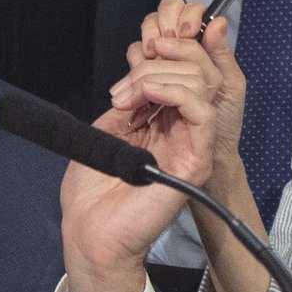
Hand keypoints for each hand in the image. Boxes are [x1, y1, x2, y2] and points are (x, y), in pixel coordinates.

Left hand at [58, 3, 238, 291]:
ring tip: (127, 97)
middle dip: (155, 64)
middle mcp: (183, 131)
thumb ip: (130, 101)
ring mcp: (192, 145)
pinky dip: (171, 90)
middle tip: (121, 91)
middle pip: (193, 71)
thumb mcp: (107, 129)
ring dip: (157, 76)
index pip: (180, 72)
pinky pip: (200, 110)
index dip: (157, 60)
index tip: (123, 79)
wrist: (90, 232)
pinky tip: (144, 96)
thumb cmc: (93, 192)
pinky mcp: (195, 159)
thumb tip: (141, 76)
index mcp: (163, 124)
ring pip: (200, 83)